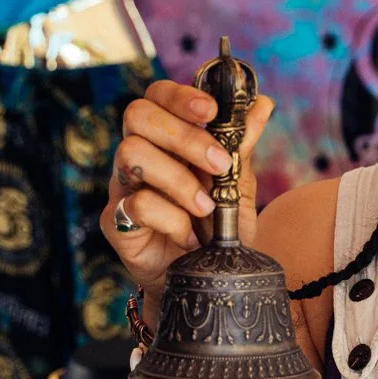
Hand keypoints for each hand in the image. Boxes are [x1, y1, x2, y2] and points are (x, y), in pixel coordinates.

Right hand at [100, 80, 274, 306]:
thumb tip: (262, 103)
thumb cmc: (218, 230)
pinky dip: (171, 220)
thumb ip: (241, 146)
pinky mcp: (115, 222)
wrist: (209, 283)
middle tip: (219, 166)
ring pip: (132, 154)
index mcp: (166, 139)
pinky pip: (136, 205)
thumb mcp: (237, 185)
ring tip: (207, 209)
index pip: (157, 95)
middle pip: (138, 115)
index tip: (212, 111)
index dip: (180, 96)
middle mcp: (138, 155)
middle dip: (185, 136)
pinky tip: (189, 236)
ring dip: (179, 180)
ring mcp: (122, 187)